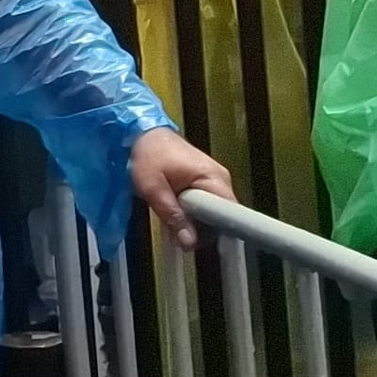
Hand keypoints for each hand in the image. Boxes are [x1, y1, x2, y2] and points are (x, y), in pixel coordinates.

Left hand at [130, 127, 234, 250]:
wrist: (145, 133)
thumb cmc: (149, 154)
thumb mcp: (154, 188)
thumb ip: (172, 215)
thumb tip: (189, 242)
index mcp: (213, 177)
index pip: (231, 213)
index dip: (219, 233)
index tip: (201, 242)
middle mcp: (220, 179)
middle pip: (223, 218)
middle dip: (201, 230)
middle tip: (177, 232)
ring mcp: (215, 180)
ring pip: (214, 215)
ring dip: (195, 223)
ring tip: (173, 218)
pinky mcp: (207, 183)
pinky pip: (208, 207)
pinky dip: (193, 214)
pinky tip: (177, 213)